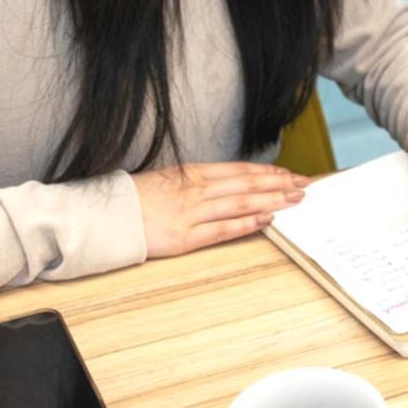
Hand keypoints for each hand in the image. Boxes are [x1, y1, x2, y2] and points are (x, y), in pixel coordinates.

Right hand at [132, 162, 308, 258]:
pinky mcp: (184, 237)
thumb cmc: (133, 199)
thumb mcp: (168, 180)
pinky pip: (222, 229)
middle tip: (305, 185)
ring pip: (241, 203)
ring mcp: (191, 213)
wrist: (103, 216)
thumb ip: (195, 182)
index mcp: (192, 173)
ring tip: (295, 200)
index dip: (267, 172)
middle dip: (279, 184)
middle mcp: (196, 189)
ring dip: (271, 200)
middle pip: (246, 184)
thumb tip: (223, 184)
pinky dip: (247, 224)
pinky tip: (267, 220)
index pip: (239, 170)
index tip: (289, 173)